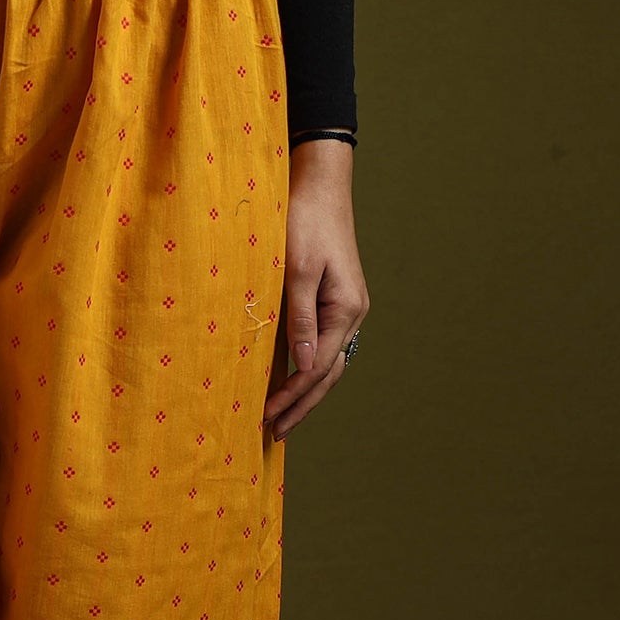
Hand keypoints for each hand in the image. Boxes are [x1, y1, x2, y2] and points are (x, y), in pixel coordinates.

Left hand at [261, 137, 369, 439]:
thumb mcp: (295, 270)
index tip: (267, 415)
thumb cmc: (304, 221)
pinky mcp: (335, 302)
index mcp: (346, 309)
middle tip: (274, 433)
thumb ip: (299, 318)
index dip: (292, 395)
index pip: (317, 366)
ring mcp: (346, 309)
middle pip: (328, 373)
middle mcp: (352, 314)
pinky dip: (308, 371)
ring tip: (283, 420)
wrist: (320, 186)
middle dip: (301, 405)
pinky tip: (292, 384)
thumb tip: (301, 365)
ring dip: (306, 393)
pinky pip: (323, 346)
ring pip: (328, 363)